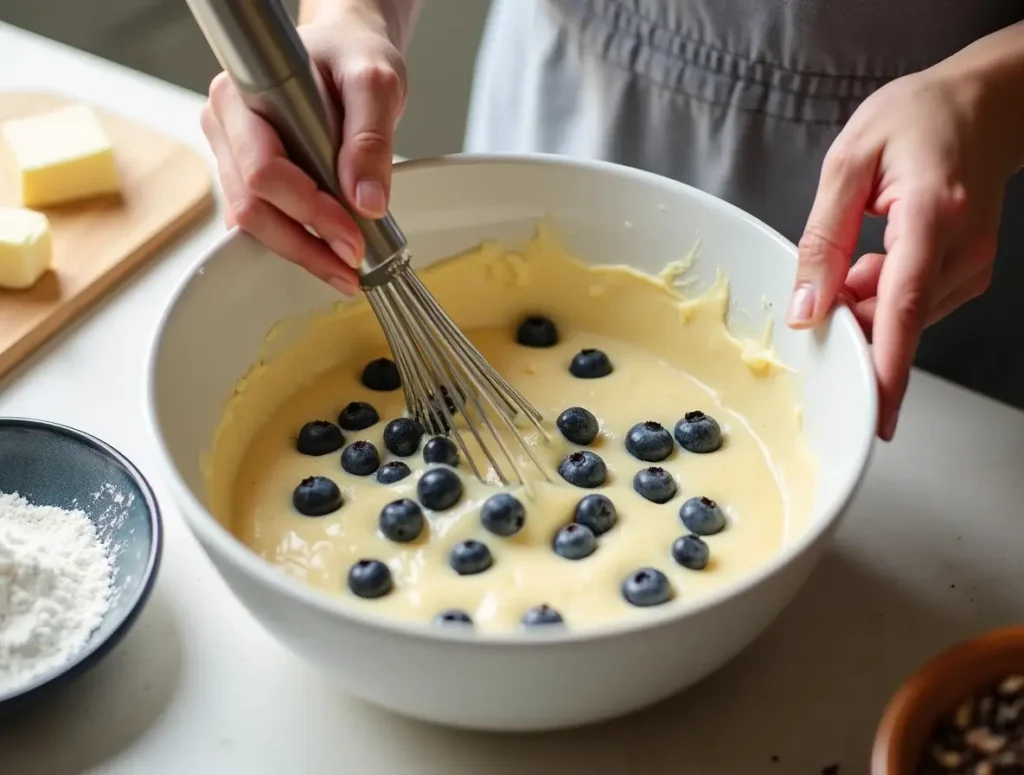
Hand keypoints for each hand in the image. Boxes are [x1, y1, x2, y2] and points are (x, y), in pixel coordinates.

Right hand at [200, 10, 407, 294]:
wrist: (344, 53)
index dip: (308, 209)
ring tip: (344, 267)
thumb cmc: (350, 55)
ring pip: (253, 222)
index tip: (352, 233)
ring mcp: (232, 154)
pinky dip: (296, 241)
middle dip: (305, 243)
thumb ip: (371, 137)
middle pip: (251, 206)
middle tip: (352, 262)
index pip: (264, 170)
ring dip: (301, 251)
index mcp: (244, 94)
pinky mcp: (246, 176)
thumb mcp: (374, 82)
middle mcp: (227, 125)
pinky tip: (327, 251)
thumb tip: (366, 201)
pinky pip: (263, 220)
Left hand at [789, 65, 1013, 439]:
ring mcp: (971, 267)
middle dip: (849, 320)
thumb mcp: (849, 163)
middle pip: (895, 322)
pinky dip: (881, 297)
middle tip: (825, 276)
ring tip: (856, 248)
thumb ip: (822, 239)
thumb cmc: (917, 119)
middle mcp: (962, 253)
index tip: (874, 416)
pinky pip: (911, 307)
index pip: (904, 308)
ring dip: (863, 304)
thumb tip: (805, 308)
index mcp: (932, 218)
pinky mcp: (968, 274)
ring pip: (900, 319)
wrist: (985, 102)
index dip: (886, 368)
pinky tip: (875, 256)